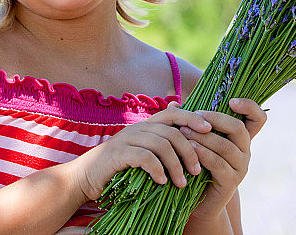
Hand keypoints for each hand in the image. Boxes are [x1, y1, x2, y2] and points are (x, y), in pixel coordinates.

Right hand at [68, 102, 212, 200]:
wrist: (85, 178)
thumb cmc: (118, 167)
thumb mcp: (142, 152)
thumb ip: (161, 141)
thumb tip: (183, 127)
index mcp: (146, 125)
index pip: (174, 113)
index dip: (193, 118)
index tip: (210, 130)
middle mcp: (137, 128)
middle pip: (171, 131)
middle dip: (188, 150)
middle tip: (197, 170)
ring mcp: (126, 139)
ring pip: (160, 144)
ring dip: (175, 165)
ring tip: (182, 182)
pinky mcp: (118, 154)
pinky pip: (144, 157)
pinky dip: (157, 169)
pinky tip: (162, 181)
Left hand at [181, 98, 266, 220]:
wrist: (197, 201)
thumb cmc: (196, 165)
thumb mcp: (196, 141)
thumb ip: (189, 124)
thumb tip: (173, 105)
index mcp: (241, 138)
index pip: (258, 118)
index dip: (250, 106)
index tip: (231, 101)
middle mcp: (245, 151)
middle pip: (238, 128)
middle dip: (215, 119)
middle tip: (195, 116)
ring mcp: (241, 167)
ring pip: (225, 146)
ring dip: (203, 136)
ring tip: (184, 132)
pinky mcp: (231, 182)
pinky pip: (218, 163)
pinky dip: (203, 153)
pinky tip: (189, 148)